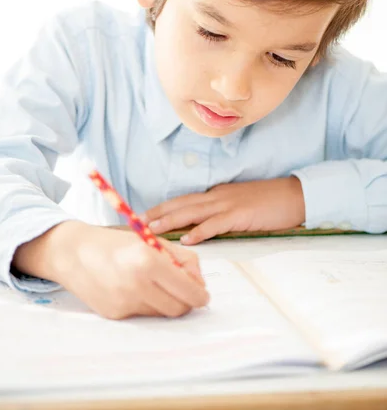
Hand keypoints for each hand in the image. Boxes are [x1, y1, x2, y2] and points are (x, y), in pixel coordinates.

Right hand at [13, 221, 208, 319]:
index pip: (188, 291)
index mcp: (149, 261)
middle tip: (183, 290)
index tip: (203, 294)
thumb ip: (182, 259)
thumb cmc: (116, 243)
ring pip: (161, 313)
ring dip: (164, 301)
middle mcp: (136, 284)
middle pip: (178, 308)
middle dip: (185, 301)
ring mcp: (124, 302)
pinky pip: (141, 314)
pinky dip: (145, 303)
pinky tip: (132, 288)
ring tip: (152, 283)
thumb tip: (199, 282)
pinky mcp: (114, 314)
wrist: (73, 252)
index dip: (200, 295)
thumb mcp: (152, 240)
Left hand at [143, 177, 304, 244]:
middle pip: (183, 203)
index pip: (186, 200)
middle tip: (139, 221)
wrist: (295, 195)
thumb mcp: (241, 205)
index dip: (165, 207)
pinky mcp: (241, 214)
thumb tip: (203, 227)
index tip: (147, 215)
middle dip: (160, 212)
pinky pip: (217, 224)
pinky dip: (201, 231)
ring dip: (172, 220)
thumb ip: (222, 213)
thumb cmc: (270, 202)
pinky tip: (188, 239)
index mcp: (218, 195)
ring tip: (153, 229)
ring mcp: (229, 204)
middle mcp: (219, 196)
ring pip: (194, 211)